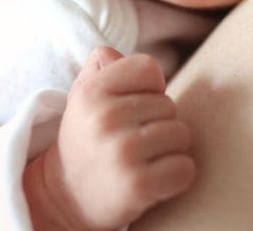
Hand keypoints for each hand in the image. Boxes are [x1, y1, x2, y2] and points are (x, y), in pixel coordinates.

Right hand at [24, 47, 195, 230]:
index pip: (149, 68)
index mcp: (92, 91)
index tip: (132, 109)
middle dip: (159, 123)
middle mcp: (105, 118)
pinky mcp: (138, 185)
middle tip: (133, 142)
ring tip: (144, 160)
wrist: (66, 199)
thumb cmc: (87, 140)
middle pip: (169, 104)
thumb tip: (110, 53)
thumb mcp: (83, 98)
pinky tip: (154, 181)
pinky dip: (178, 176)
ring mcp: (122, 152)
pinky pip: (186, 168)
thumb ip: (101, 68)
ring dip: (171, 150)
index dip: (148, 89)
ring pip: (182, 134)